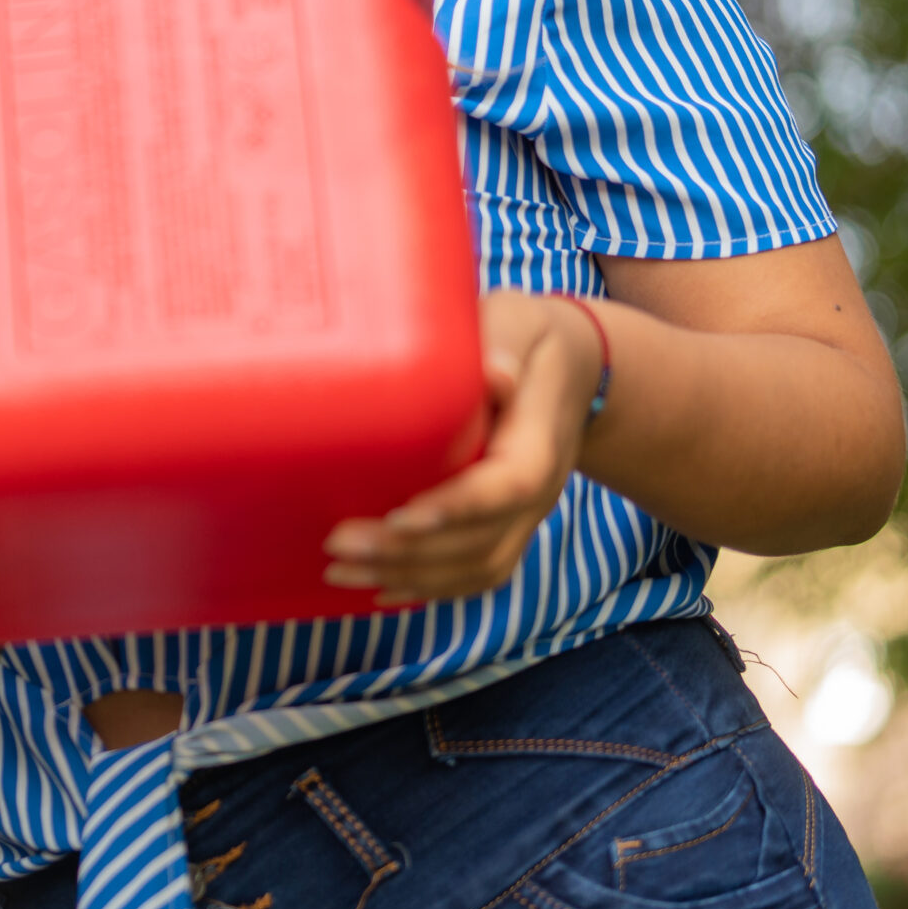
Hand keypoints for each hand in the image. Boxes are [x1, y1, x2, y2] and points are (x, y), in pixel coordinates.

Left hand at [322, 291, 606, 604]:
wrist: (570, 368)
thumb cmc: (529, 336)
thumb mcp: (520, 321)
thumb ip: (505, 340)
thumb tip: (493, 373)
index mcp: (540, 441)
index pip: (509, 487)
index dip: (459, 508)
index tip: (400, 517)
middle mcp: (539, 492)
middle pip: (482, 541)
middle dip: (409, 552)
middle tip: (337, 544)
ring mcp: (526, 516)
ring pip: (477, 568)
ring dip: (410, 577)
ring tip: (340, 571)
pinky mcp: (508, 526)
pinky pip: (476, 572)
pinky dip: (430, 588)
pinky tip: (378, 587)